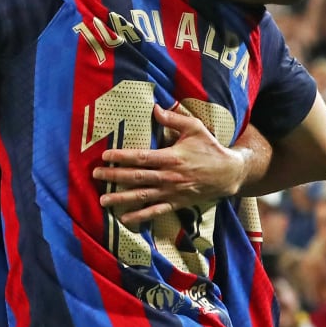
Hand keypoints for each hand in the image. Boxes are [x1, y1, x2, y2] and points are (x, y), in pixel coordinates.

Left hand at [92, 104, 243, 224]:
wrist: (229, 173)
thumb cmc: (210, 147)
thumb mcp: (195, 128)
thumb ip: (174, 119)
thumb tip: (155, 108)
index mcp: (172, 157)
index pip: (142, 157)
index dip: (122, 157)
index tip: (105, 156)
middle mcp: (170, 176)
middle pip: (137, 177)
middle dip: (115, 176)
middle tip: (95, 175)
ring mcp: (172, 192)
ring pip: (143, 196)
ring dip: (122, 198)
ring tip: (103, 200)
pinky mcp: (176, 203)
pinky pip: (156, 211)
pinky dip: (140, 216)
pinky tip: (124, 218)